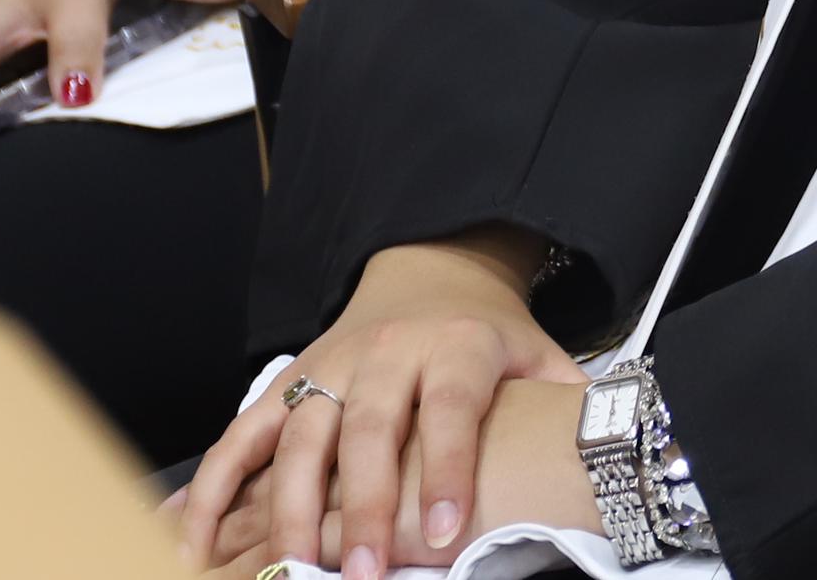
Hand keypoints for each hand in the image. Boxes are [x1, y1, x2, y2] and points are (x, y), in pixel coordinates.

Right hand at [181, 230, 576, 579]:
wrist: (434, 267)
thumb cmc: (490, 335)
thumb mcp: (538, 356)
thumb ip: (569, 403)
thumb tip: (623, 446)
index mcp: (460, 345)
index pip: (454, 410)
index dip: (446, 471)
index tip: (439, 537)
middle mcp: (391, 351)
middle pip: (370, 429)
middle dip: (362, 507)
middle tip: (359, 576)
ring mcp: (332, 364)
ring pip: (301, 436)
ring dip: (289, 509)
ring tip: (286, 572)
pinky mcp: (288, 380)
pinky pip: (243, 436)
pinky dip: (213, 489)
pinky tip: (193, 542)